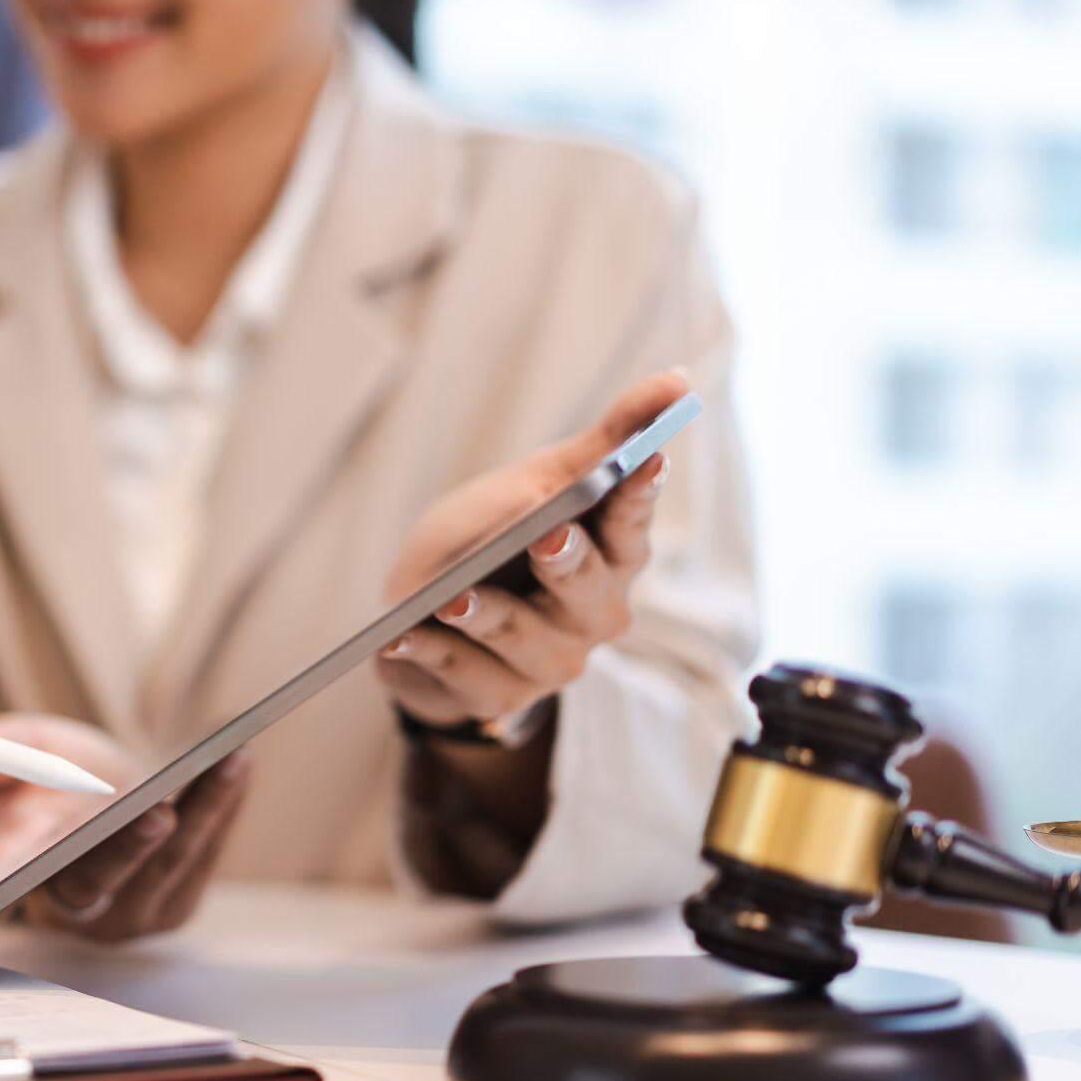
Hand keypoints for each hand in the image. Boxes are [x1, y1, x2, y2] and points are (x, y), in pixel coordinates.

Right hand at [0, 715, 250, 942]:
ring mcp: (126, 914)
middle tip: (156, 813)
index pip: (1, 884)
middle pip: (98, 880)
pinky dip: (223, 807)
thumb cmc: (54, 781)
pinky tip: (240, 764)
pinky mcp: (173, 908)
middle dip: (129, 848)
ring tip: (230, 759)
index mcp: (22, 868)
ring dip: (203, 810)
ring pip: (168, 864)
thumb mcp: (23, 752)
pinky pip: (203, 857)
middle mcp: (71, 903)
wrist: (96, 810)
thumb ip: (6, 749)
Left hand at [375, 371, 683, 727]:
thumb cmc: (492, 539)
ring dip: (487, 615)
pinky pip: (467, 674)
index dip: (641, 493)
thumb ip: (602, 443)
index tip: (647, 459)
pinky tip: (403, 636)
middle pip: (588, 589)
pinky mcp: (501, 697)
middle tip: (546, 535)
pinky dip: (434, 651)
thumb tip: (676, 382)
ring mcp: (551, 663)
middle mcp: (594, 614)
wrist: (425, 613)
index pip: (633, 522)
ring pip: (524, 638)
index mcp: (611, 555)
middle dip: (567, 562)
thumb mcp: (534, 482)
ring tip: (451, 598)